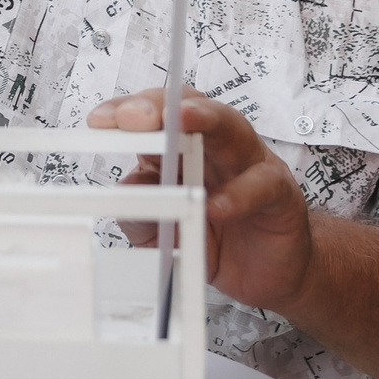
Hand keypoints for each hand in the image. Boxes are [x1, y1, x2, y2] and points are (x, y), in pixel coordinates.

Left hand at [88, 88, 315, 315]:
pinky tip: (215, 206)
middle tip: (133, 115)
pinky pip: (260, 185)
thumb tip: (125, 189)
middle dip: (160, 106)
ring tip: (179, 121)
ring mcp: (250, 166)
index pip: (155, 117)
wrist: (269, 272)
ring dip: (204, 121)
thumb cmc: (215, 240)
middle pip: (191, 109)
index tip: (98, 121)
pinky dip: (237, 194)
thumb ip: (142, 216)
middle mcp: (216, 149)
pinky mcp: (279, 194)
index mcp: (183, 151)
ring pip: (232, 130)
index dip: (127, 112)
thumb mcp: (164, 236)